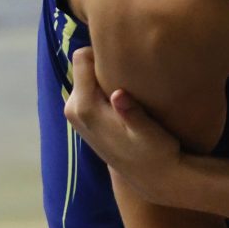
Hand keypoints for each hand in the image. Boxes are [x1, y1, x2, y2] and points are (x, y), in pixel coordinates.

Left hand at [64, 47, 185, 200]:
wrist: (151, 176)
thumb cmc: (155, 150)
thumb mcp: (148, 133)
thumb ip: (131, 112)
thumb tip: (118, 95)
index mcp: (85, 108)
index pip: (81, 58)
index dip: (103, 51)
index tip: (126, 56)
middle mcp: (73, 109)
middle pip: (82, 65)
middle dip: (103, 62)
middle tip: (132, 68)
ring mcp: (76, 114)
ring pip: (86, 75)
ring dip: (105, 74)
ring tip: (131, 81)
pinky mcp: (83, 117)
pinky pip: (88, 87)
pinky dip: (103, 85)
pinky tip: (124, 94)